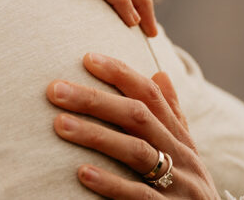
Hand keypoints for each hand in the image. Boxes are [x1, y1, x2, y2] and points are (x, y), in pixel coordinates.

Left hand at [46, 54, 220, 198]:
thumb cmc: (188, 188)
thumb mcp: (184, 151)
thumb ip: (171, 116)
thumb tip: (159, 74)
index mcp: (180, 137)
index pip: (151, 95)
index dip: (120, 74)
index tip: (87, 58)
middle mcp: (182, 156)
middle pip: (138, 117)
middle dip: (95, 99)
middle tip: (55, 90)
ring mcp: (178, 185)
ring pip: (136, 152)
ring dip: (95, 135)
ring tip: (59, 124)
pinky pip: (139, 195)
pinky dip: (111, 183)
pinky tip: (82, 173)